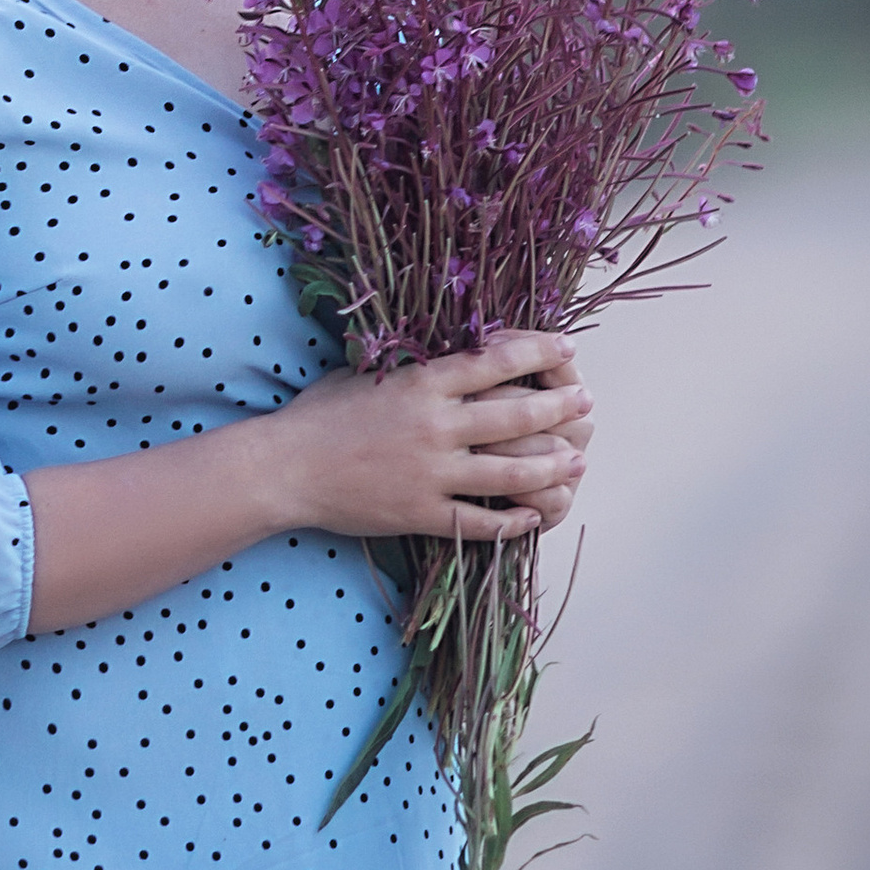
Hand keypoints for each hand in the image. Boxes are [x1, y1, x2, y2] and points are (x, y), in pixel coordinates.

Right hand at [268, 332, 589, 543]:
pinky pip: (479, 521)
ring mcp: (430, 474)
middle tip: (585, 404)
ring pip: (510, 474)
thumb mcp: (370, 372)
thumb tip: (463, 349)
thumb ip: (418, 366)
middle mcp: (434, 426)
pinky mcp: (420, 513)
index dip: (539, 352)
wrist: (284, 469)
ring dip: (551, 467)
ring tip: (577, 461)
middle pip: (516, 417)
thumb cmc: (321, 413)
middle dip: (559, 409)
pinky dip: (513, 520)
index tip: (567, 348)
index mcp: (423, 384)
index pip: (497, 361)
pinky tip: (536, 514)